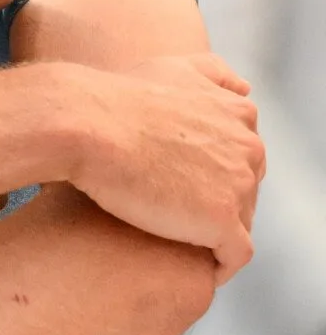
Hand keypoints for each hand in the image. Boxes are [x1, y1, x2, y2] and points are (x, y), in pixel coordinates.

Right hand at [68, 52, 263, 281]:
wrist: (85, 123)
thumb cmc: (116, 96)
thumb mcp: (173, 66)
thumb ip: (215, 74)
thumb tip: (244, 88)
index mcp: (239, 113)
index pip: (242, 155)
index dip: (214, 173)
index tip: (183, 186)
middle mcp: (249, 147)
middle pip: (246, 190)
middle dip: (219, 204)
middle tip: (176, 218)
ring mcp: (239, 185)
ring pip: (242, 223)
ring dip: (216, 235)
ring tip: (179, 245)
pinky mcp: (222, 221)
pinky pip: (235, 256)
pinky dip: (220, 265)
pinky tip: (193, 268)